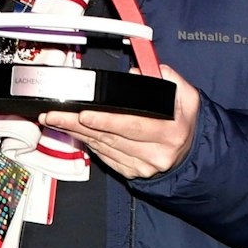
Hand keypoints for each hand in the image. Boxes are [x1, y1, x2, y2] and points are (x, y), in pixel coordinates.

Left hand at [37, 65, 198, 178]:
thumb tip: (138, 75)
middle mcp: (156, 153)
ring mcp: (142, 166)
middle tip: (55, 115)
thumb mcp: (187, 97)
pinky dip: (88, 143)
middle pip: (110, 137)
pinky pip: (104, 156)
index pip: (132, 126)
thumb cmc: (185, 122)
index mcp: (170, 133)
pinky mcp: (131, 172)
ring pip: (103, 147)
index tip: (84, 114)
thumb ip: (168, 79)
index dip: (106, 121)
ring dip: (77, 133)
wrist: (191, 153)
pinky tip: (75, 132)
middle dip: (78, 125)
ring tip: (57, 120)